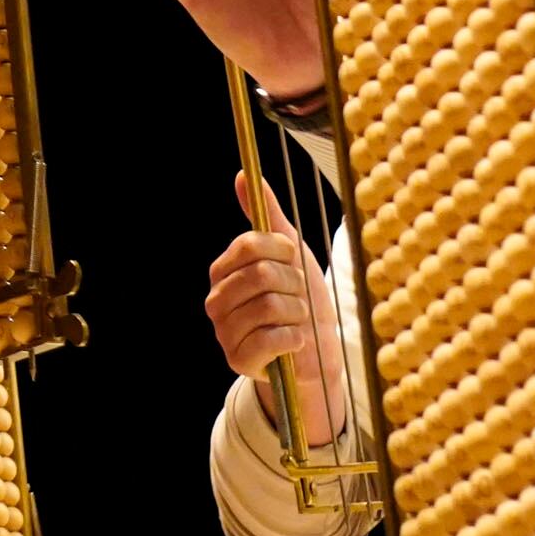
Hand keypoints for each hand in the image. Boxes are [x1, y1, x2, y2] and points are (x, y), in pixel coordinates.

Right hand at [207, 174, 348, 441]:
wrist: (317, 351)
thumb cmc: (301, 299)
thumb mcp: (288, 253)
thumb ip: (264, 215)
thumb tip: (243, 174)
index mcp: (223, 272)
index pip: (250, 245)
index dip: (282, 250)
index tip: (292, 262)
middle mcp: (217, 300)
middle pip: (262, 274)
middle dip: (294, 286)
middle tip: (298, 298)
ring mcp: (225, 332)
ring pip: (270, 305)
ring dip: (297, 314)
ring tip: (297, 321)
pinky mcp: (239, 360)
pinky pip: (271, 339)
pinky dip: (294, 339)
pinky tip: (294, 342)